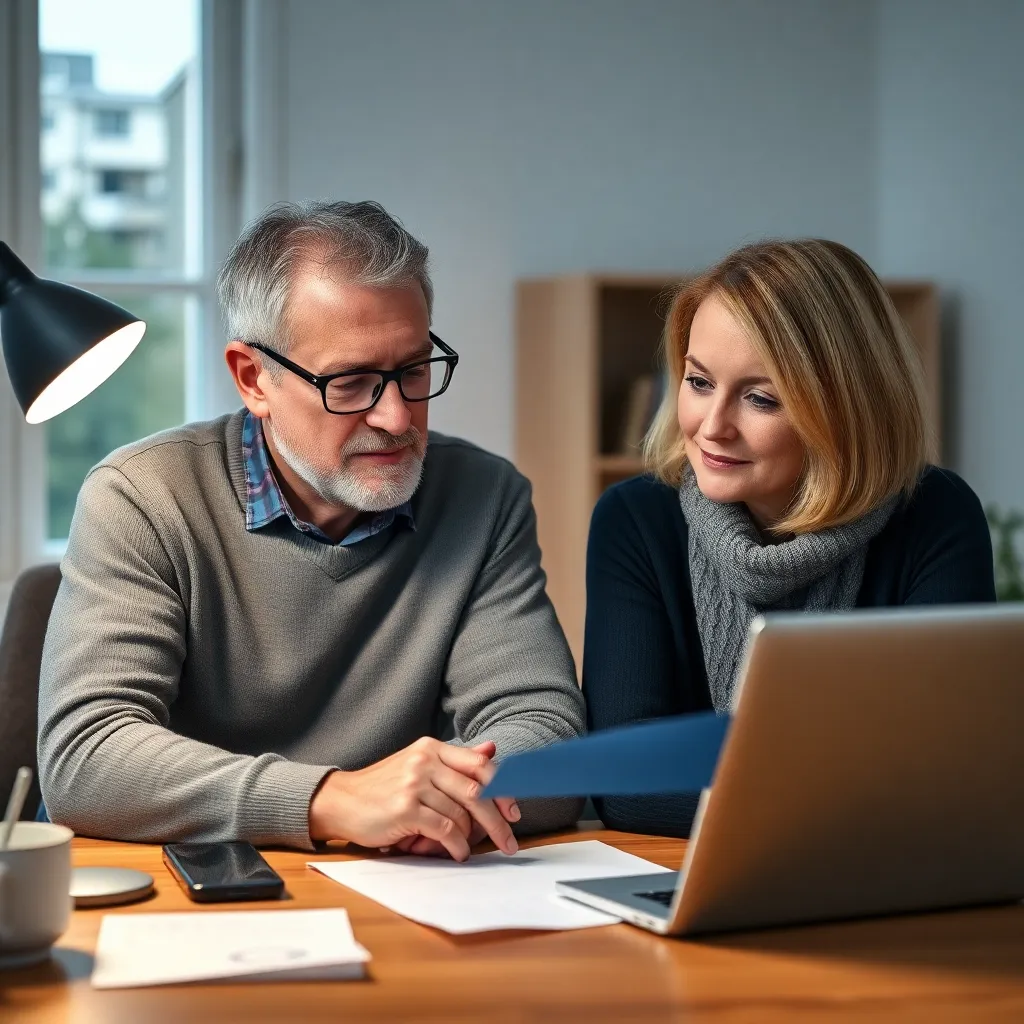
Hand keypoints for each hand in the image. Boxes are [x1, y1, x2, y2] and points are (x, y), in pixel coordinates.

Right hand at [308, 738, 520, 861]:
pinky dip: (455, 846)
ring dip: (470, 838)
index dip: (502, 790)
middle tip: (509, 841)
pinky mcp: (405, 808)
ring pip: (461, 813)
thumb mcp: (419, 766)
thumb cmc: (383, 787)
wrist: (341, 800)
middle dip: (498, 820)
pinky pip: (445, 830)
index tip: (513, 813)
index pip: (480, 765)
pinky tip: (455, 853)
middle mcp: (425, 761)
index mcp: (432, 748)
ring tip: (465, 848)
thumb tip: (492, 749)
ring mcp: (414, 783)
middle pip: (477, 791)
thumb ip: (455, 761)